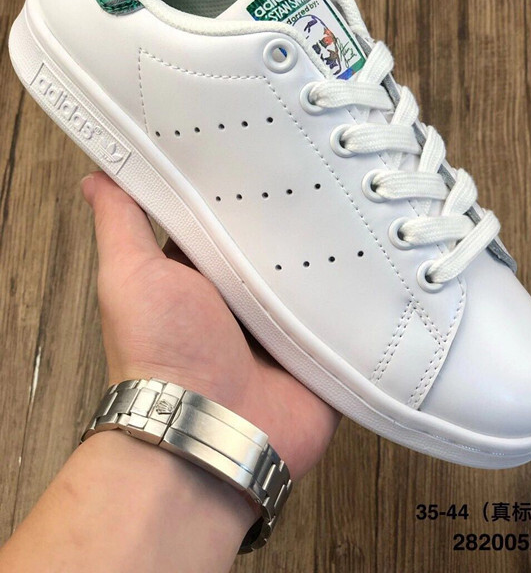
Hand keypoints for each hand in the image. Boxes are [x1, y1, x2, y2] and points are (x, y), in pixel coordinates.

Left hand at [81, 171, 339, 480]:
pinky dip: (366, 297)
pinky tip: (386, 262)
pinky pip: (353, 317)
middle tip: (329, 165)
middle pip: (281, 241)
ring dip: (338, 252)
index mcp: (206, 271)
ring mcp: (287, 323)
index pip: (230, 214)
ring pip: (321, 274)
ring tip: (366, 201)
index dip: (244, 184)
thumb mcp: (131, 275)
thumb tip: (99, 174)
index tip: (264, 142)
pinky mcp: (323, 351)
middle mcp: (247, 294)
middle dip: (300, 213)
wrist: (206, 435)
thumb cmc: (159, 358)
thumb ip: (122, 222)